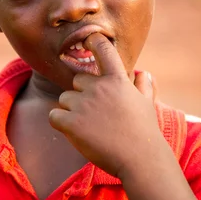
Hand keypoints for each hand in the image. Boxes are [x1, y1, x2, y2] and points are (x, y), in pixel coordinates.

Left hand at [49, 33, 166, 180]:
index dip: (93, 41)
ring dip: (71, 111)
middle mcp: (99, 88)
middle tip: (96, 115)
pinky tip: (74, 133)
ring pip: (64, 99)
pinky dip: (60, 124)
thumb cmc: (144, 132)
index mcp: (117, 80)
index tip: (88, 39)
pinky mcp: (71, 123)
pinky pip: (54, 116)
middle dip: (82, 95)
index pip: (103, 49)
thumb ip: (143, 86)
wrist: (140, 160)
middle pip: (76, 81)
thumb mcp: (147, 103)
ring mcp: (84, 104)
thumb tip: (144, 73)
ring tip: (90, 127)